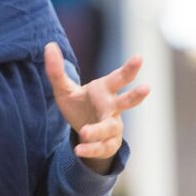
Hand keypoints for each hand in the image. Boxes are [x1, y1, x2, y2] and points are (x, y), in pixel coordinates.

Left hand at [43, 42, 149, 174]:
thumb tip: (49, 45)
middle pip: (127, 101)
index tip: (139, 57)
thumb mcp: (64, 88)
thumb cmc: (79, 105)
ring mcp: (113, 126)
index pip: (119, 78)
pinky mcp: (108, 143)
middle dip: (136, 95)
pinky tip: (78, 149)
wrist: (83, 131)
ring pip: (111, 127)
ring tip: (85, 133)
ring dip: (100, 130)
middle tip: (146, 87)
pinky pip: (102, 147)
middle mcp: (112, 107)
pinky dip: (91, 148)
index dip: (130, 68)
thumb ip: (56, 70)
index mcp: (104, 90)